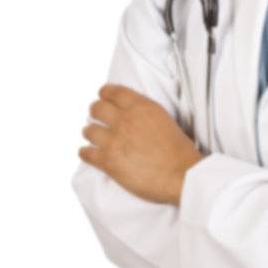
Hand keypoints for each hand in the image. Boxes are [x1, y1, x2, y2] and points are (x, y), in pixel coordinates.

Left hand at [80, 84, 202, 205]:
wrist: (182, 176)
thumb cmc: (181, 153)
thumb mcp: (169, 122)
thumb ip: (148, 116)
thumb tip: (139, 119)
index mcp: (143, 108)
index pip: (114, 92)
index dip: (105, 94)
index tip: (103, 97)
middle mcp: (126, 120)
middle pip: (96, 108)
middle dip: (96, 113)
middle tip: (99, 119)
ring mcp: (114, 140)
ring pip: (88, 130)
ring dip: (92, 134)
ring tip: (96, 138)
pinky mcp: (107, 161)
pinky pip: (85, 153)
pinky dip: (86, 153)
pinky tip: (90, 154)